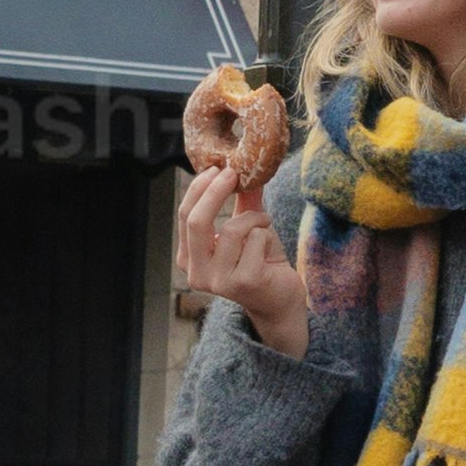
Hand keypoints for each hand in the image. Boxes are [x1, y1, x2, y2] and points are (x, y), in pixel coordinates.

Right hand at [173, 75, 308, 355]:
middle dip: (215, 192)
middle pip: (197, 222)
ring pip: (233, 228)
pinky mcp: (243, 283)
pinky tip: (270, 249)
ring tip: (264, 227)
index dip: (199, 189)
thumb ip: (240, 202)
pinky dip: (266, 235)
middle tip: (232, 173)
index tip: (218, 169)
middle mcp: (197, 274)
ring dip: (255, 219)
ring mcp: (219, 282)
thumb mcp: (246, 228)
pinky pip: (255, 240)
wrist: (280, 299)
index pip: (185, 216)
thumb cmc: (260, 262)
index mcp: (189, 259)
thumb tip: (241, 166)